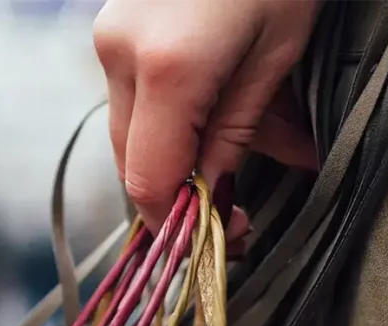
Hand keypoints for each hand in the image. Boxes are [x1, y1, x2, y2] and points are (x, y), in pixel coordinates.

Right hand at [93, 0, 320, 235]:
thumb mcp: (278, 49)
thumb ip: (240, 131)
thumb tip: (221, 197)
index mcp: (168, 67)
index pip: (150, 180)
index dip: (180, 223)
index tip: (224, 237)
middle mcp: (121, 54)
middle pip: (131, 162)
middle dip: (178, 195)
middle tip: (233, 211)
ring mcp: (109, 37)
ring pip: (128, 132)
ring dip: (175, 157)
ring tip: (237, 156)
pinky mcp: (113, 27)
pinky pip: (131, 97)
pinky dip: (167, 120)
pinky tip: (212, 117)